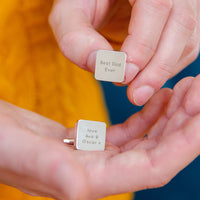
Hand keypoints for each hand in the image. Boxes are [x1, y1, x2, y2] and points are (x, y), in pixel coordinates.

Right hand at [1, 74, 199, 199]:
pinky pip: (131, 131)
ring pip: (147, 141)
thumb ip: (48, 170)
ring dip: (169, 117)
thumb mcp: (17, 151)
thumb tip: (78, 188)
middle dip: (184, 124)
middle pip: (157, 152)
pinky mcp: (91, 140)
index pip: (153, 167)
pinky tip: (159, 98)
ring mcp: (97, 155)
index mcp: (88, 179)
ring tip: (185, 91)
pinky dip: (148, 114)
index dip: (183, 143)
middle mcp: (99, 171)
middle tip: (198, 90)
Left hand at [49, 0, 199, 105]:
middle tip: (135, 95)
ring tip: (135, 88)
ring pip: (187, 42)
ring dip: (161, 73)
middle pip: (180, 26)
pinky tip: (146, 78)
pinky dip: (166, 70)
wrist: (102, 2)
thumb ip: (77, 38)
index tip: (123, 76)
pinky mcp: (184, 23)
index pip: (156, 7)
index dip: (142, 46)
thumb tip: (99, 64)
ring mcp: (183, 4)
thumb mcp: (70, 15)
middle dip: (156, 68)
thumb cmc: (84, 4)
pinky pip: (186, 49)